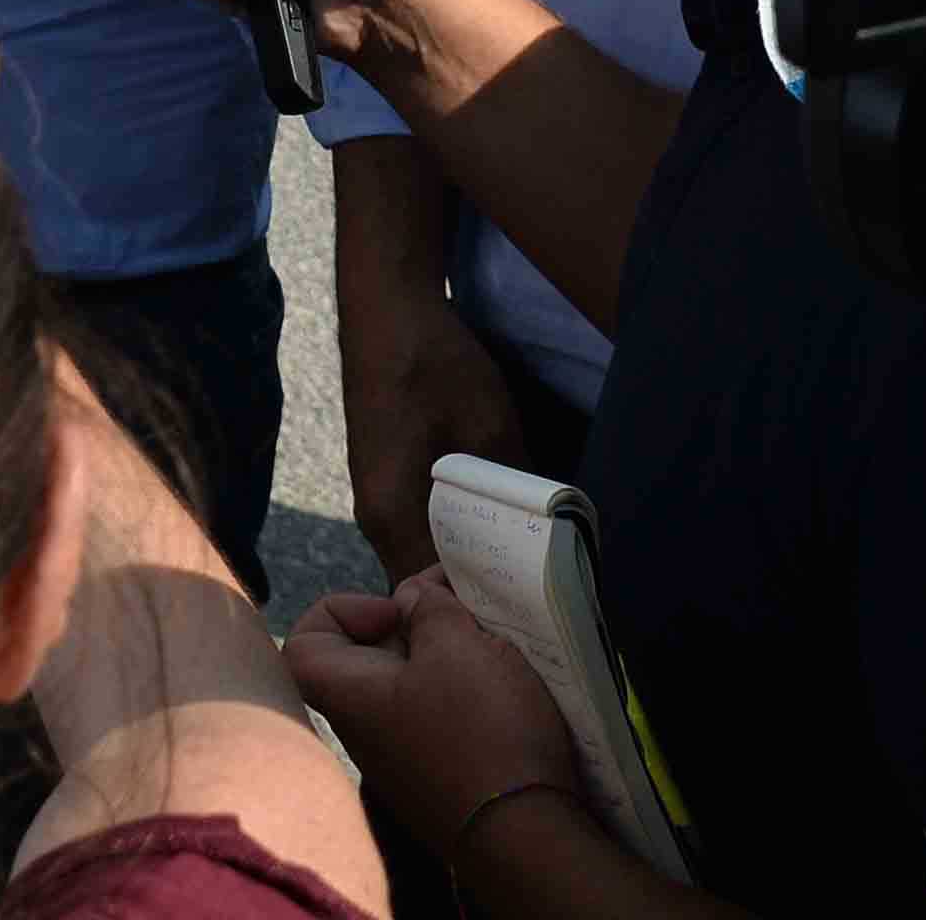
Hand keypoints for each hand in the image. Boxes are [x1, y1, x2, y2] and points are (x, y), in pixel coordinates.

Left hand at [285, 571, 583, 853]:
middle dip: (415, 624)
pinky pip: (443, 717)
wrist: (525, 834)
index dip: (341, 609)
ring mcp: (405, 758)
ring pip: (413, 685)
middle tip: (463, 610)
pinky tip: (508, 681)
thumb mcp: (456, 645)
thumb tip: (411, 599)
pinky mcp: (444, 775)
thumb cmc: (480, 731)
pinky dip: (469, 690)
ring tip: (494, 640)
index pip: (303, 643)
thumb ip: (428, 609)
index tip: (398, 610)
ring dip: (450, 654)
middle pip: (369, 657)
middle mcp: (366, 731)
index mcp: (351, 696)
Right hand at [345, 277, 523, 585]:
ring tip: (528, 569)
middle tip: (539, 603)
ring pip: (426, 555)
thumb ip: (512, 492)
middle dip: (479, 595)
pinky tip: (500, 528)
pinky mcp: (387, 479)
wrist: (386, 306)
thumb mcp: (490, 429)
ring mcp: (379, 500)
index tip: (532, 620)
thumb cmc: (432, 364)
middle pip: (427, 584)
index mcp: (392, 518)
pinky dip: (458, 536)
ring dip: (469, 563)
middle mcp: (377, 521)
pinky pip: (424, 527)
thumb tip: (548, 536)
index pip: (434, 597)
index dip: (482, 612)